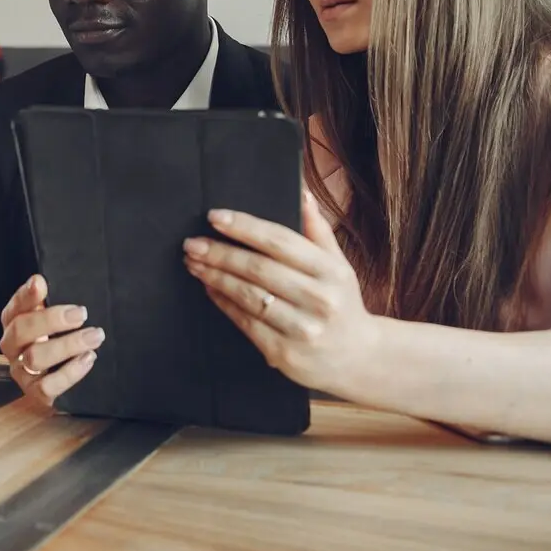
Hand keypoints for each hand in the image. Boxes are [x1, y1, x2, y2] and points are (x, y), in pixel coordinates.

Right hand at [0, 275, 104, 409]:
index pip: (14, 307)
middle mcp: (13, 347)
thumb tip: (39, 280)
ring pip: (35, 358)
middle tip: (81, 313)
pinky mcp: (35, 393)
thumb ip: (47, 301)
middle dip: (51, 320)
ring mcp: (21, 371)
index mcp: (14, 323)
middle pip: (21, 330)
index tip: (40, 283)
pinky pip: (47, 386)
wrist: (63, 380)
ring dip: (67, 345)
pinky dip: (69, 372)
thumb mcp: (55, 319)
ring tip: (94, 337)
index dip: (25, 295)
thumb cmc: (59, 340)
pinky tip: (88, 359)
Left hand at [181, 190, 381, 393]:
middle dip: (220, 253)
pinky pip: (245, 322)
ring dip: (216, 276)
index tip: (214, 217)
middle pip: (258, 268)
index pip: (280, 241)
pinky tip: (209, 288)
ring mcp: (302, 328)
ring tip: (194, 263)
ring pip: (248, 296)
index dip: (244, 227)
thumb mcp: (339, 265)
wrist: (358, 358)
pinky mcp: (284, 352)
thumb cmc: (341, 303)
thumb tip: (301, 192)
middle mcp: (319, 298)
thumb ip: (318, 230)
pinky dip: (223, 302)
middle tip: (192, 243)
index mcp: (330, 271)